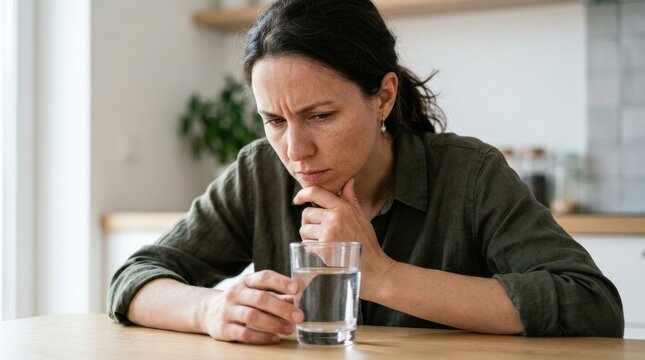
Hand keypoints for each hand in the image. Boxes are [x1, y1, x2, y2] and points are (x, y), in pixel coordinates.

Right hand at [201, 270, 303, 343]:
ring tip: (289, 329)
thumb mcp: (255, 293)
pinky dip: (261, 337)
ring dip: (274, 323)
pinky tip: (274, 338)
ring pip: (252, 316)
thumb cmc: (240, 301)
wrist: (207, 311)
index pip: (264, 277)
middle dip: (282, 308)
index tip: (296, 289)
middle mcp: (235, 293)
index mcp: (246, 281)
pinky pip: (244, 333)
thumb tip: (296, 300)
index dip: (280, 282)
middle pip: (260, 299)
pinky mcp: (224, 328)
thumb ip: (276, 295)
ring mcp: (228, 311)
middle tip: (299, 316)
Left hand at [293, 178, 396, 299]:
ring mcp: (328, 233)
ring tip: (324, 242)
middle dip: (309, 223)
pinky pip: (307, 244)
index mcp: (343, 207)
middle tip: (320, 232)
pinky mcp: (323, 248)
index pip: (316, 192)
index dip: (302, 194)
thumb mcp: (361, 216)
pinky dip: (312, 249)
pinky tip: (325, 252)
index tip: (297, 199)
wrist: (373, 267)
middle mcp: (334, 217)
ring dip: (309, 237)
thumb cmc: (366, 242)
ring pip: (304, 230)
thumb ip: (350, 198)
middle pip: (306, 213)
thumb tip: (348, 181)